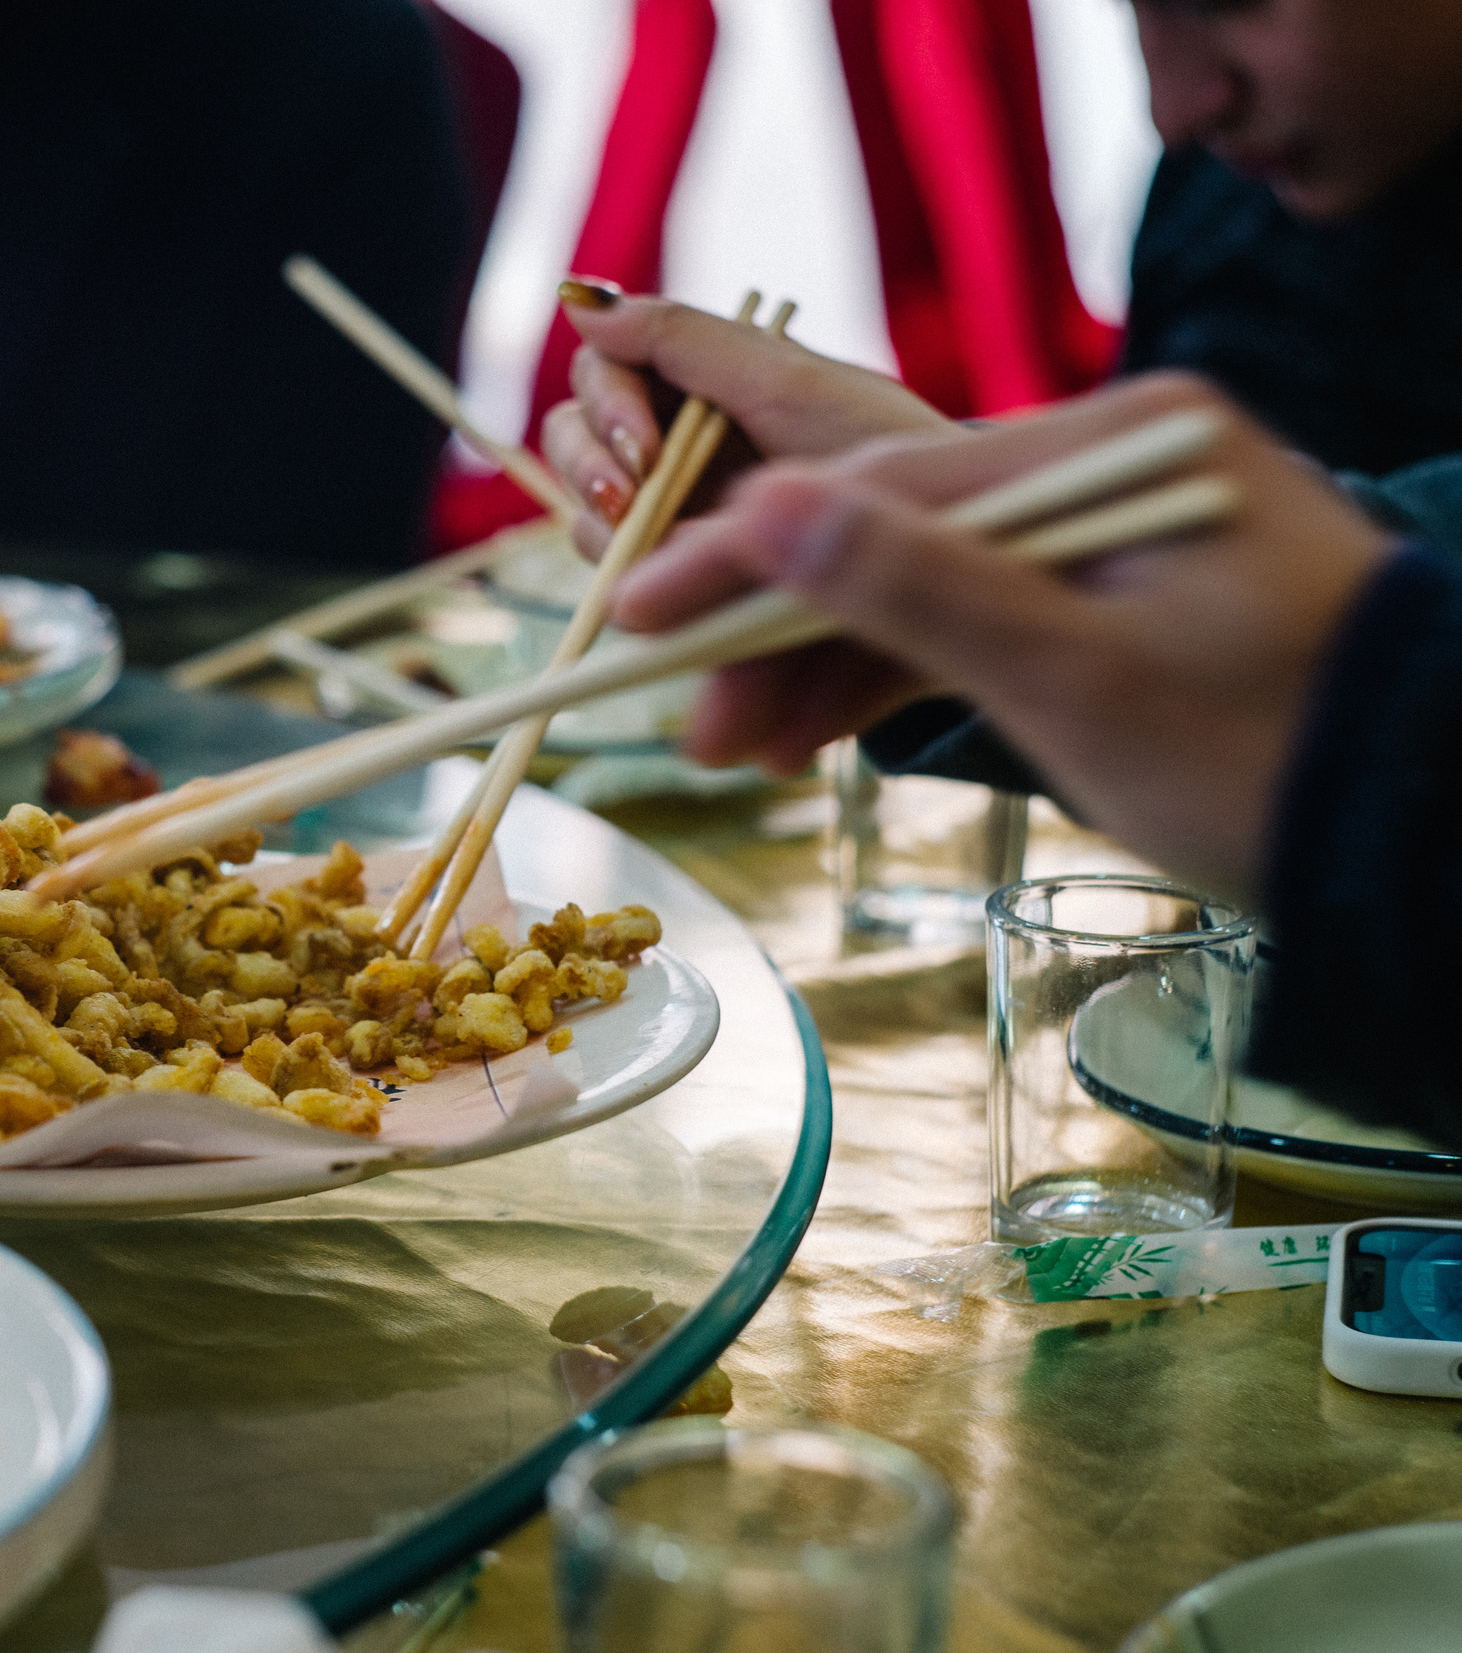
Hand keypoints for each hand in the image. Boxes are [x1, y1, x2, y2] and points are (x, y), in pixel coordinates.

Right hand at [541, 287, 951, 554]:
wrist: (937, 543)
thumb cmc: (876, 446)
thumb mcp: (784, 383)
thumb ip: (681, 339)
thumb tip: (578, 294)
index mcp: (692, 388)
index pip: (600, 374)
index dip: (606, 406)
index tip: (642, 446)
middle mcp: (671, 450)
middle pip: (573, 443)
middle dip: (591, 469)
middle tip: (630, 501)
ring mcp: (673, 522)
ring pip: (587, 521)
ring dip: (609, 534)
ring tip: (664, 557)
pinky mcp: (685, 592)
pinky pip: (625, 592)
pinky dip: (640, 594)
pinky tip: (678, 599)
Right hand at [610, 373, 1390, 899]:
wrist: (1417, 842)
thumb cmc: (1268, 756)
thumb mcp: (1074, 676)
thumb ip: (913, 585)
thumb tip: (763, 506)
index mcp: (1120, 444)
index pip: (887, 482)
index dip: (747, 553)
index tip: (635, 610)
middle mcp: (1115, 466)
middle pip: (896, 533)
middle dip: (779, 629)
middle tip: (679, 716)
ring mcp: (1115, 538)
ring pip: (926, 588)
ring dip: (823, 666)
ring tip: (727, 747)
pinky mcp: (1117, 606)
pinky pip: (977, 626)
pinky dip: (897, 681)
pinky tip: (804, 733)